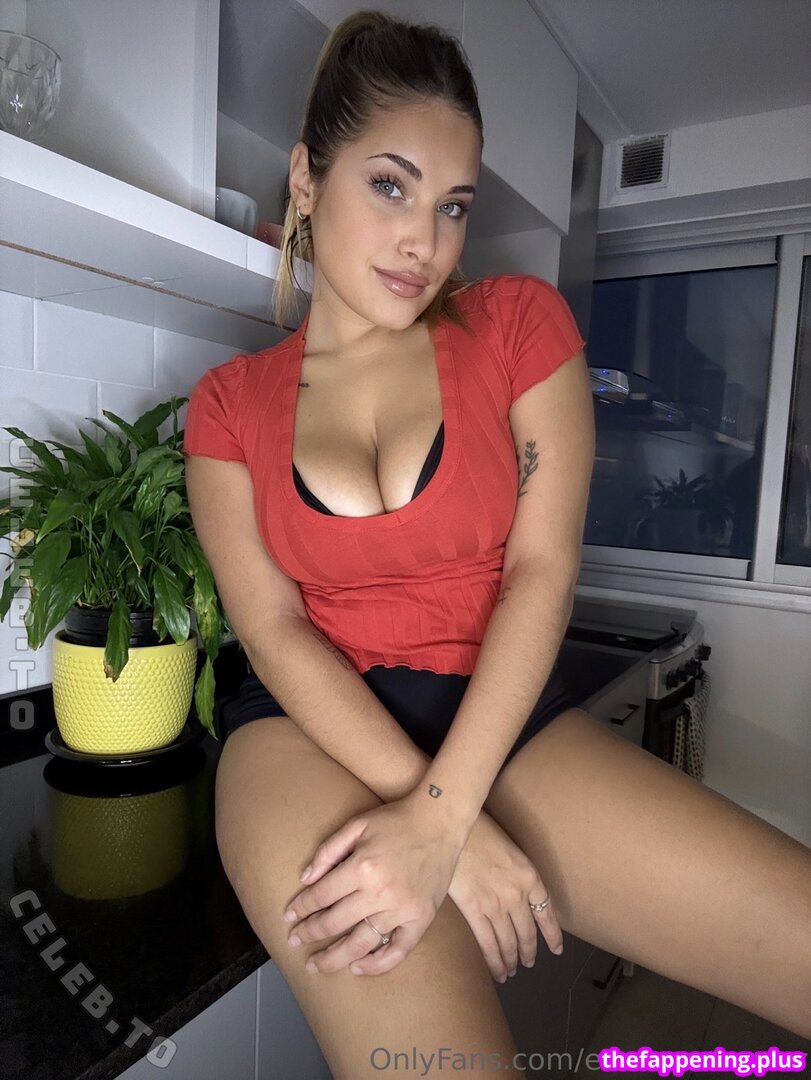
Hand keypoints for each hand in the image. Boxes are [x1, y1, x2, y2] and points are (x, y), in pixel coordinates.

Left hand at [281, 793, 467, 976]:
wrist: (440, 820)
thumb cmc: (396, 820)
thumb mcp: (357, 825)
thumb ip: (328, 851)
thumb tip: (305, 880)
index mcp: (362, 867)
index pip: (321, 896)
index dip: (301, 907)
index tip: (289, 916)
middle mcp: (381, 892)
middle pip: (335, 923)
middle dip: (309, 933)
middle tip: (294, 941)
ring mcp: (403, 908)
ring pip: (361, 943)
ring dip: (334, 958)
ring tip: (315, 965)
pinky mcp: (422, 918)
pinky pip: (398, 951)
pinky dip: (377, 964)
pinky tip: (357, 967)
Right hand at [447, 810, 561, 982]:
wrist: (456, 827)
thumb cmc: (481, 832)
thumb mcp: (510, 850)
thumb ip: (517, 875)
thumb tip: (516, 893)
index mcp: (530, 877)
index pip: (546, 913)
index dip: (552, 935)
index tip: (556, 950)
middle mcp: (517, 895)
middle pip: (527, 933)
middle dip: (528, 952)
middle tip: (528, 964)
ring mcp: (495, 904)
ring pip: (508, 942)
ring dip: (511, 960)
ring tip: (511, 972)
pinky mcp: (474, 910)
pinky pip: (487, 942)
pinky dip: (494, 960)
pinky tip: (497, 970)